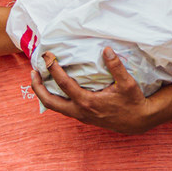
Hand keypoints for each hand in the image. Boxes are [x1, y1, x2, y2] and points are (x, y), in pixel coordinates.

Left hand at [30, 48, 152, 133]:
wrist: (138, 121)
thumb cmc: (133, 102)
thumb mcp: (127, 83)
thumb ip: (116, 66)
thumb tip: (106, 49)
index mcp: (87, 102)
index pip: (63, 83)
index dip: (53, 68)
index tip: (48, 57)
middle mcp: (80, 111)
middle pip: (49, 101)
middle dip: (38, 87)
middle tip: (33, 72)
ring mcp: (80, 116)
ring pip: (54, 107)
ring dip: (44, 93)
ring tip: (39, 78)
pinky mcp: (83, 117)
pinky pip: (62, 108)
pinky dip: (54, 97)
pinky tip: (54, 87)